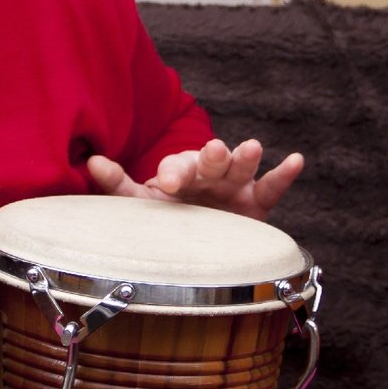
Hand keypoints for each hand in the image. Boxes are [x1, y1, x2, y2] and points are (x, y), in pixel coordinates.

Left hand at [87, 138, 303, 220]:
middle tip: (214, 151)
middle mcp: (207, 176)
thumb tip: (91, 161)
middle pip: (211, 161)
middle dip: (212, 157)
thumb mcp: (139, 203)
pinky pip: (271, 189)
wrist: (192, 240)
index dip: (174, 172)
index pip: (177, 166)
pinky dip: (284, 175)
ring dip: (245, 157)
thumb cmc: (163, 217)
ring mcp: (233, 188)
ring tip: (252, 147)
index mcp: (179, 173)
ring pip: (240, 169)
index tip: (169, 182)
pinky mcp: (256, 205)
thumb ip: (117, 185)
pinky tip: (296, 160)